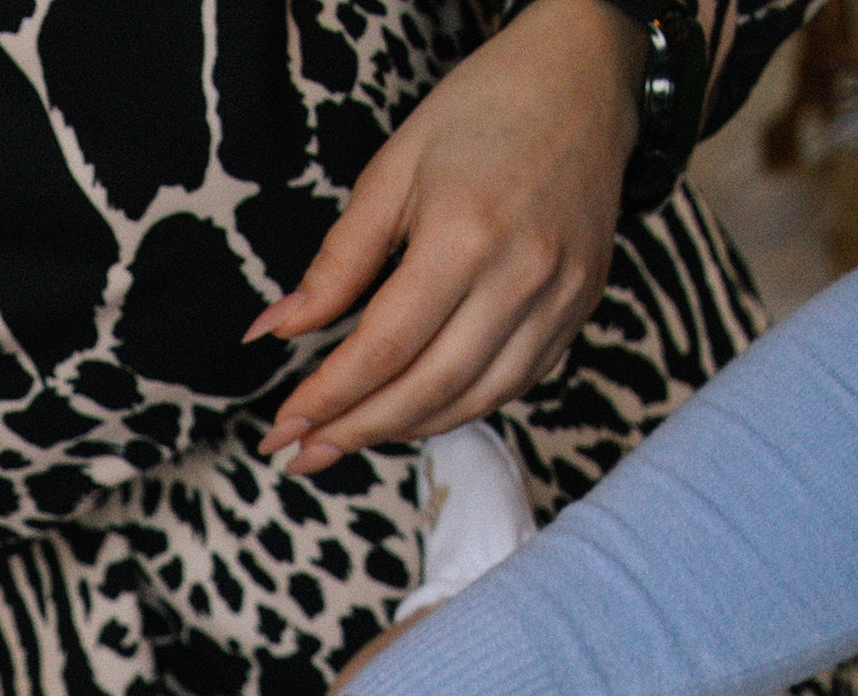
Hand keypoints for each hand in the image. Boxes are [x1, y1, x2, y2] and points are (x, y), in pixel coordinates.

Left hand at [250, 0, 643, 473]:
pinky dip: (458, 407)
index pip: (383, 348)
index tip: (284, 428)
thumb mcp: (392, 171)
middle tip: (304, 454)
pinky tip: (415, 410)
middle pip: (426, 389)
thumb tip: (275, 332)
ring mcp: (558, 299)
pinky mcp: (579, 310)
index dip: (329, 398)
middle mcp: (519, 277)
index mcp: (464, 234)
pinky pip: (513, 385)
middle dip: (357, 431)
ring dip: (406, 430)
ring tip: (351, 437)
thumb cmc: (479, 112)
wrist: (582, 80)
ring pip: (474, 400)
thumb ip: (337, 262)